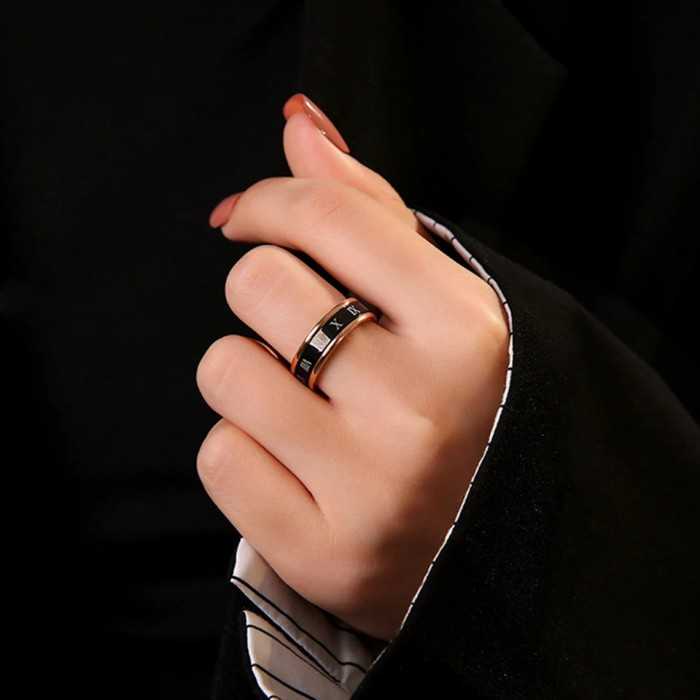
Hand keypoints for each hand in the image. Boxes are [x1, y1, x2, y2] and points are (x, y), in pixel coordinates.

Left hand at [196, 94, 508, 641]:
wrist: (475, 545)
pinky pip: (219, 457)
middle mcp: (421, 406)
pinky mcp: (321, 552)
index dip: (268, 201)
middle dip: (265, 297)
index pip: (329, 215)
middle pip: (258, 283)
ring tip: (305, 408)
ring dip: (249, 377)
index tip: (249, 216)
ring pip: (225, 370)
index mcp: (465, 330)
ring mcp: (371, 487)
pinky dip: (242, 451)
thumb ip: (369, 212)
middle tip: (307, 337)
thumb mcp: (435, 304)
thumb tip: (299, 123)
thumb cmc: (450, 404)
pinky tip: (296, 468)